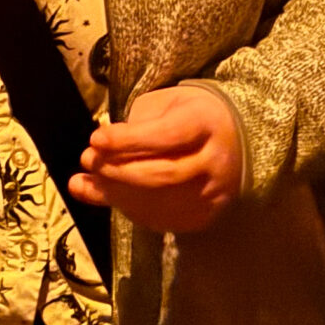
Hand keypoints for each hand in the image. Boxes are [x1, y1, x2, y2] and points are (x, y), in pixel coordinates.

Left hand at [72, 86, 241, 233]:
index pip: (167, 136)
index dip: (129, 140)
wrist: (236, 141)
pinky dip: (131, 210)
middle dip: (118, 170)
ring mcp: (214, 194)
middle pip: (164, 173)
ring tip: (89, 181)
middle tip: (89, 161)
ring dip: (118, 194)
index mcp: (206, 123)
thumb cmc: (190, 115)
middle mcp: (216, 162)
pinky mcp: (207, 216)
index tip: (96, 139)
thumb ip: (136, 124)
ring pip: (162, 201)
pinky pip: (165, 219)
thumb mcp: (166, 104)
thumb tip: (100, 149)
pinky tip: (110, 196)